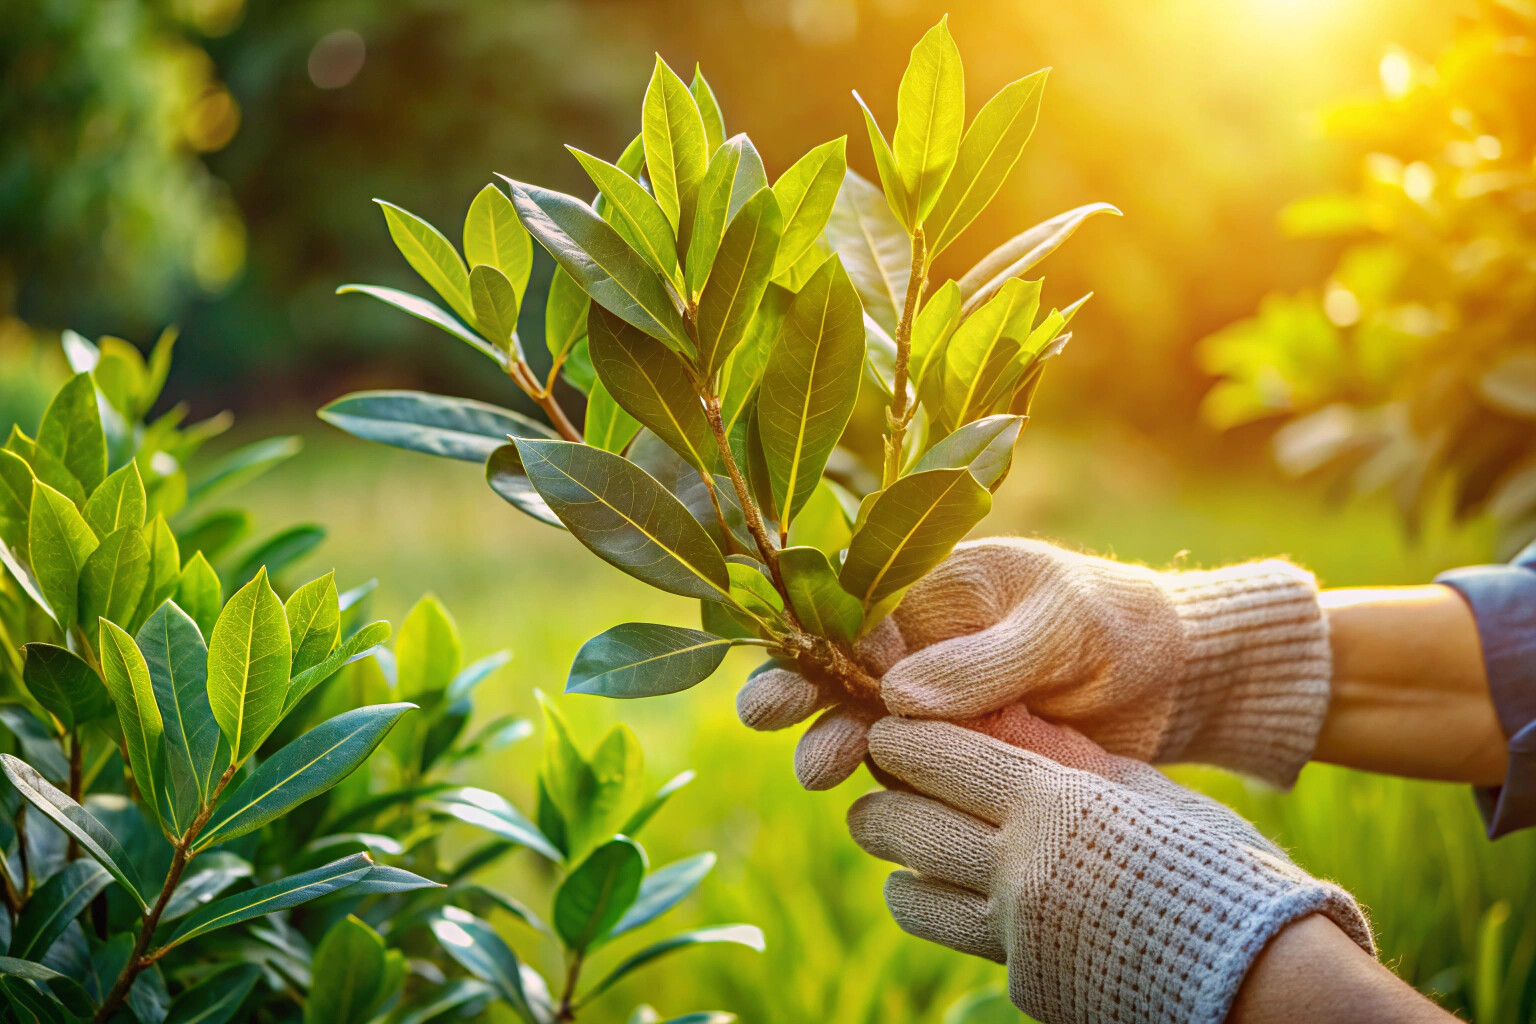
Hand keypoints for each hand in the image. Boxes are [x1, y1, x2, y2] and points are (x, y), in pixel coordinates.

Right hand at [739, 537, 1332, 788]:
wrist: (1178, 682)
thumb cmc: (1120, 627)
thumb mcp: (1062, 627)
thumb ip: (986, 659)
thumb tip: (895, 692)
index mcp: (942, 584)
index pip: (863, 610)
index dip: (821, 645)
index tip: (795, 680)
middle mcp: (926, 637)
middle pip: (846, 661)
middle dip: (803, 688)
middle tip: (767, 717)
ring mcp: (939, 693)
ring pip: (867, 716)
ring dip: (834, 738)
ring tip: (818, 772)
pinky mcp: (958, 744)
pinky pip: (908, 759)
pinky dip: (881, 776)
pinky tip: (864, 795)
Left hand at [850, 712, 1373, 1023]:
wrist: (1264, 978)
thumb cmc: (1216, 864)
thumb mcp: (1143, 788)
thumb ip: (1064, 752)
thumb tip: (998, 709)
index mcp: (1050, 808)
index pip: (936, 758)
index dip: (899, 738)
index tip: (887, 725)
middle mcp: (1017, 872)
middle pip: (900, 824)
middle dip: (879, 798)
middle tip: (880, 784)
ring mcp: (1015, 936)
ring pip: (907, 892)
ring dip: (899, 859)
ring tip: (908, 839)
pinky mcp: (1023, 980)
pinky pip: (954, 935)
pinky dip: (938, 907)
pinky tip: (955, 890)